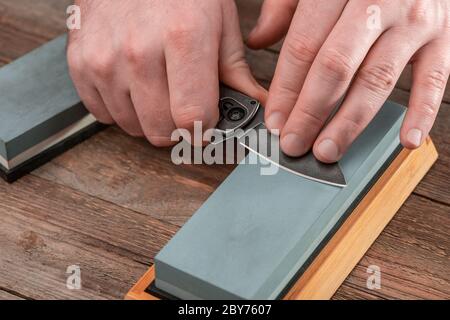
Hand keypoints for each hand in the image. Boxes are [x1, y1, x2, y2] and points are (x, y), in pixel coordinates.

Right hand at [68, 0, 265, 145]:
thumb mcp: (219, 21)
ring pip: (133, 127)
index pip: (192, 118)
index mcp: (183, 38)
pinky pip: (104, 115)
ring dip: (149, 117)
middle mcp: (139, 52)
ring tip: (156, 85)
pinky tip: (132, 82)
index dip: (204, 128)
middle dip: (177, 126)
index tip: (207, 122)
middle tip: (182, 104)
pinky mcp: (79, 64)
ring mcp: (104, 60)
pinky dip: (121, 107)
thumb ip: (237, 72)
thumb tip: (257, 107)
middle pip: (161, 131)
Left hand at [248, 0, 449, 161]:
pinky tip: (406, 141)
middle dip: (311, 112)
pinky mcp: (443, 37)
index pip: (304, 46)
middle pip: (336, 67)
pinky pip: (435, 79)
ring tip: (328, 150)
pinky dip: (422, 112)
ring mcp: (414, 20)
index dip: (286, 89)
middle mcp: (378, 2)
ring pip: (377, 80)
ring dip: (349, 122)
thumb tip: (258, 40)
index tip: (274, 121)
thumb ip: (285, 7)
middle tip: (294, 143)